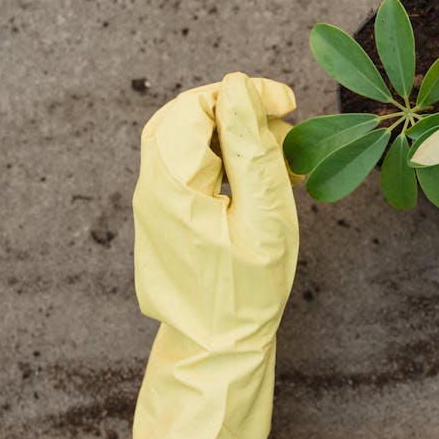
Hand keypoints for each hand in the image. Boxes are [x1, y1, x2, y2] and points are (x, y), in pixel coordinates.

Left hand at [126, 73, 299, 438]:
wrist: (216, 353)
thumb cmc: (247, 291)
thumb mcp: (264, 215)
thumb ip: (250, 146)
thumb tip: (237, 85)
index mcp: (170, 185)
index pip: (195, 105)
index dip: (242, 94)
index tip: (287, 105)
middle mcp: (151, 189)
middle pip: (187, 119)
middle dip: (238, 111)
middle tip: (284, 124)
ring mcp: (153, 206)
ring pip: (190, 144)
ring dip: (235, 137)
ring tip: (282, 156)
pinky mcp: (164, 220)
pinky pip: (191, 172)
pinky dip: (226, 163)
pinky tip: (262, 181)